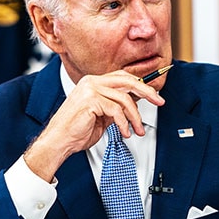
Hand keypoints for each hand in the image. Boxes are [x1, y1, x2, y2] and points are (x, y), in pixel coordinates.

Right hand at [23, 71, 164, 181]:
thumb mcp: (102, 116)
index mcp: (93, 82)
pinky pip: (116, 110)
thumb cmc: (77, 131)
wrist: (59, 141)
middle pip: (127, 80)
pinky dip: (124, 123)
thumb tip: (135, 102)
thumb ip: (116, 106)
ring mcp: (90, 89)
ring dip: (135, 117)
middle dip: (147, 91)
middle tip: (159, 101)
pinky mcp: (90, 101)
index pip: (122, 77)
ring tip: (137, 130)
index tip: (154, 94)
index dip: (141, 85)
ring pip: (124, 98)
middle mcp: (91, 82)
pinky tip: (124, 132)